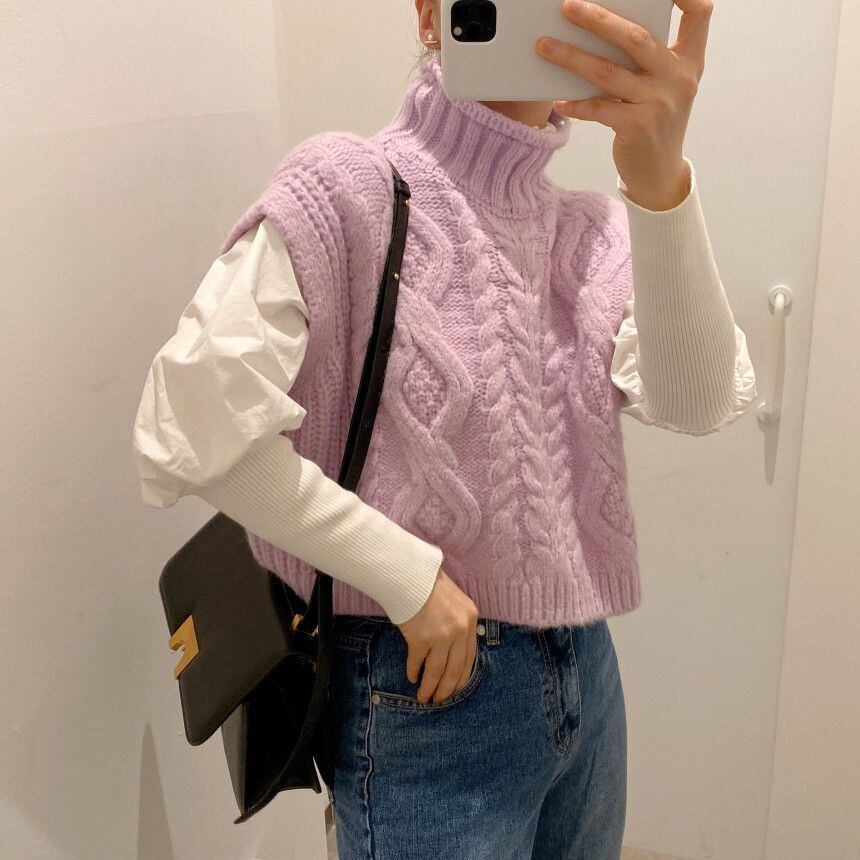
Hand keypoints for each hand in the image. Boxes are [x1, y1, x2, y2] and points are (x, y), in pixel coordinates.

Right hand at [396, 566, 479, 703]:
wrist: (411, 574)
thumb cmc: (429, 585)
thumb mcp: (455, 601)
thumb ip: (457, 623)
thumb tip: (453, 651)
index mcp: (470, 620)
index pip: (469, 657)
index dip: (462, 676)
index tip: (455, 688)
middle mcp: (459, 630)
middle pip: (455, 669)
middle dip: (447, 688)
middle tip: (439, 700)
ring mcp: (440, 635)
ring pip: (436, 671)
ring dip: (429, 687)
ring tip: (424, 697)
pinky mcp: (420, 638)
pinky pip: (417, 662)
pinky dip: (414, 671)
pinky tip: (411, 677)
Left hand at [535, 0, 712, 210]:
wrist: (660, 173)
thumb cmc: (655, 121)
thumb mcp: (662, 86)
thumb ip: (646, 60)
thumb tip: (599, 29)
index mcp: (689, 61)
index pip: (699, 15)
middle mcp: (678, 78)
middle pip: (636, 38)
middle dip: (599, 19)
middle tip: (568, 7)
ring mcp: (659, 103)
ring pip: (608, 72)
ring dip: (571, 57)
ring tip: (544, 46)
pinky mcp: (638, 128)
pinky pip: (599, 108)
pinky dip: (576, 103)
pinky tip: (559, 99)